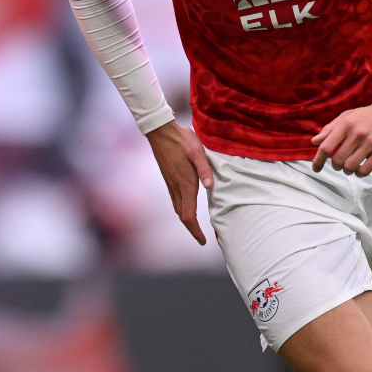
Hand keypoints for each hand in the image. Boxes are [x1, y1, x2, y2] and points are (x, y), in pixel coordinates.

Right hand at [146, 120, 213, 244]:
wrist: (160, 131)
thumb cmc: (181, 139)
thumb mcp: (197, 151)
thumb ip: (204, 169)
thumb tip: (210, 186)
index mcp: (185, 183)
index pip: (188, 215)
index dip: (195, 230)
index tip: (203, 240)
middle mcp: (176, 186)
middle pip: (182, 215)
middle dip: (191, 229)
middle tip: (201, 238)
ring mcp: (170, 183)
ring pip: (177, 208)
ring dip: (186, 220)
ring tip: (195, 227)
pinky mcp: (168, 178)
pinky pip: (174, 200)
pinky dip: (181, 209)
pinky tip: (186, 207)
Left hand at [311, 94, 371, 176]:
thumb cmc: (369, 115)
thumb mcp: (347, 116)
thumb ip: (330, 129)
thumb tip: (314, 141)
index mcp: (346, 124)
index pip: (326, 147)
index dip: (318, 161)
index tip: (316, 169)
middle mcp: (357, 134)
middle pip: (337, 160)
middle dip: (336, 166)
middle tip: (339, 164)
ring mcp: (371, 144)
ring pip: (350, 167)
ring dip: (347, 171)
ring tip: (350, 167)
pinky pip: (365, 170)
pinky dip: (359, 173)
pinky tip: (360, 169)